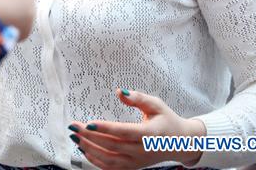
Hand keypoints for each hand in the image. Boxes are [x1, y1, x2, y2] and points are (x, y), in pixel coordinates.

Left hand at [68, 89, 205, 169]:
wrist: (181, 143)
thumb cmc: (167, 120)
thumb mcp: (156, 105)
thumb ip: (138, 98)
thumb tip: (119, 92)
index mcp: (150, 134)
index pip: (124, 132)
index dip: (105, 128)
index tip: (88, 123)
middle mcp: (143, 150)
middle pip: (112, 146)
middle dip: (90, 137)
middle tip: (73, 127)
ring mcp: (137, 161)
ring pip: (110, 160)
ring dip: (90, 149)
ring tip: (75, 137)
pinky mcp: (133, 166)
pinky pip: (112, 168)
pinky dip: (96, 161)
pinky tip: (84, 149)